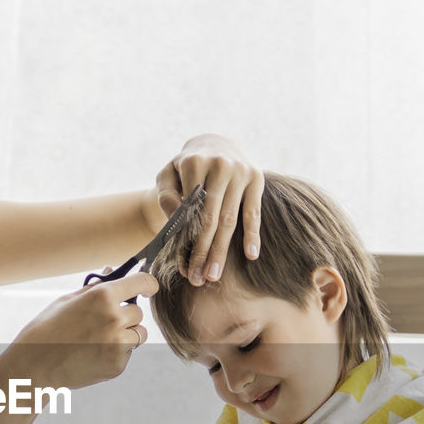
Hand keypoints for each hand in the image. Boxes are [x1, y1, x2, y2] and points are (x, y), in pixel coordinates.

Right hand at [0, 270, 157, 389]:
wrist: (33, 366)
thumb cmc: (46, 329)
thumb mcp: (66, 301)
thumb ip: (94, 288)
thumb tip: (111, 271)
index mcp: (102, 297)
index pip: (142, 283)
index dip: (148, 284)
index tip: (148, 288)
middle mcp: (114, 319)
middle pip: (138, 313)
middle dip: (126, 314)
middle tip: (104, 321)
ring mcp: (118, 345)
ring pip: (137, 334)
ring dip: (125, 334)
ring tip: (97, 339)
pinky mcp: (117, 365)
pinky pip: (126, 354)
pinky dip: (115, 353)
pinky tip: (91, 355)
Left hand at [155, 134, 264, 285]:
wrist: (214, 143)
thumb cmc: (186, 167)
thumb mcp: (168, 175)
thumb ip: (166, 196)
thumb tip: (176, 220)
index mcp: (194, 163)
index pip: (189, 211)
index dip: (185, 241)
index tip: (183, 267)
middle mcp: (219, 165)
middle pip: (210, 219)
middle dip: (203, 252)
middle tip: (198, 279)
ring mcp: (240, 171)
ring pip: (230, 219)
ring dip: (222, 251)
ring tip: (214, 275)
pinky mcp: (256, 177)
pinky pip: (254, 211)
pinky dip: (253, 234)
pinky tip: (251, 255)